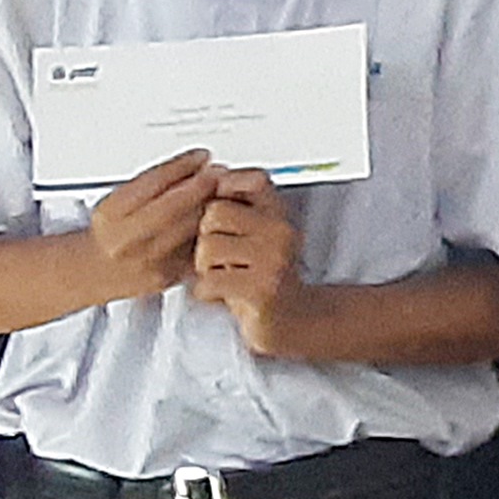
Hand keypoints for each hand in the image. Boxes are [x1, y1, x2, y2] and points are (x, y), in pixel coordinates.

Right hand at [82, 148, 218, 294]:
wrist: (97, 270)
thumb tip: (197, 163)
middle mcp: (125, 239)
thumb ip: (156, 181)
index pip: (151, 183)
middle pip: (172, 207)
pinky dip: (210, 229)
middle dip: (201, 186)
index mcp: (111, 214)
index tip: (201, 156)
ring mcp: (146, 260)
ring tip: (222, 191)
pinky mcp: (167, 276)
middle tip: (219, 172)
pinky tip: (219, 217)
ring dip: (211, 205)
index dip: (182, 165)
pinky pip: (195, 248)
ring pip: (188, 229)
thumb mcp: (119, 199)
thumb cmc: (111, 230)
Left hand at [183, 169, 309, 352]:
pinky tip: (221, 295)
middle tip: (220, 259)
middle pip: (214, 213)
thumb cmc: (264, 277)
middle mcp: (281, 230)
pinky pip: (210, 280)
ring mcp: (274, 258)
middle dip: (205, 238)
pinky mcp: (263, 288)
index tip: (221, 215)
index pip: (252, 179)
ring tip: (222, 277)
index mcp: (279, 213)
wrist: (294, 320)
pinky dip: (206, 291)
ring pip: (207, 247)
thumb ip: (238, 208)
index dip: (225, 189)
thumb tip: (207, 178)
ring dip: (204, 268)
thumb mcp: (257, 234)